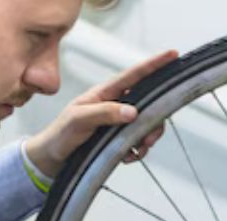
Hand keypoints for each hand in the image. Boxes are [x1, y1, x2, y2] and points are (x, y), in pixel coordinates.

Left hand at [24, 49, 177, 177]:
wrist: (53, 159)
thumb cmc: (61, 134)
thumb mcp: (80, 120)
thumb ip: (105, 113)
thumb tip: (133, 111)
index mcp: (105, 93)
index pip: (133, 75)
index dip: (154, 64)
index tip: (172, 54)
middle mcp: (116, 104)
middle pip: (148, 102)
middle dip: (154, 120)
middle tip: (148, 138)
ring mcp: (119, 121)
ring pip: (147, 124)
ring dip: (147, 138)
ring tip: (136, 151)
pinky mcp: (120, 138)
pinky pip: (139, 142)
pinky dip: (137, 151)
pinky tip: (126, 157)